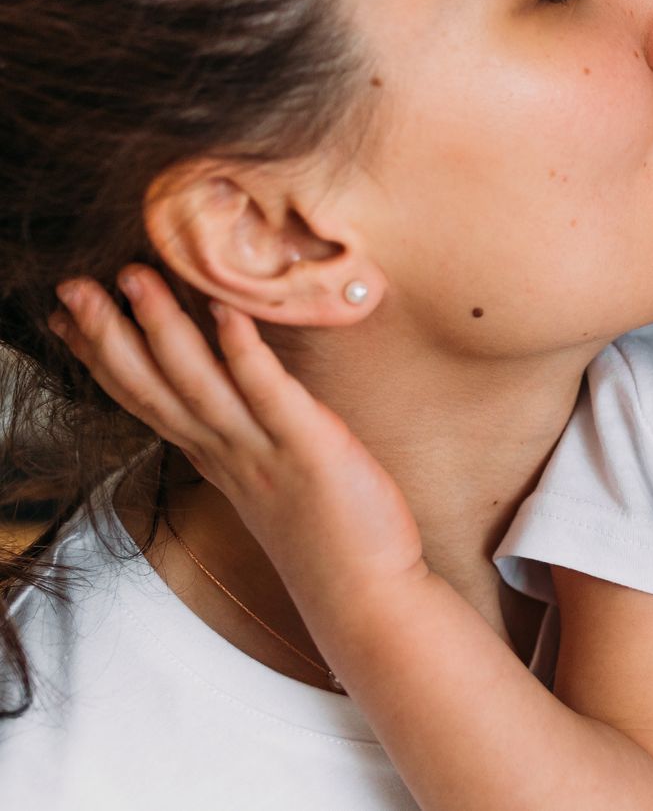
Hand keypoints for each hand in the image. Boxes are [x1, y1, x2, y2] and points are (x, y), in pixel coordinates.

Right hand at [48, 268, 424, 605]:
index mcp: (216, 458)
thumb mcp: (273, 481)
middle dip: (110, 334)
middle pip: (155, 387)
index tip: (64, 315)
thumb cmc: (331, 535)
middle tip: (72, 285)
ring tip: (135, 277)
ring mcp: (264, 453)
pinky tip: (226, 312)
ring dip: (165, 328)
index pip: (145, 400)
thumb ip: (247, 440)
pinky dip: (245, 352)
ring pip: (199, 384)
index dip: (102, 356)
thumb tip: (236, 401)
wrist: (366, 598)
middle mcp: (228, 454)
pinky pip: (269, 394)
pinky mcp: (310, 449)